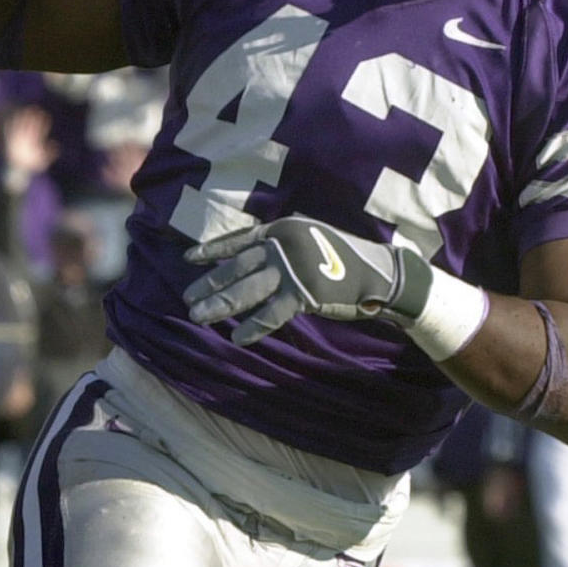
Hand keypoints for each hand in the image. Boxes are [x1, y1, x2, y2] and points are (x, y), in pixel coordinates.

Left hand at [183, 216, 430, 345]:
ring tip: (197, 316)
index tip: (189, 260)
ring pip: (247, 289)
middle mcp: (284, 244)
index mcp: (283, 228)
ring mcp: (293, 268)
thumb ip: (283, 244)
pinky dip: (252, 327)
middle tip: (187, 298)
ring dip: (220, 304)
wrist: (380, 273)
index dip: (213, 251)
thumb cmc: (345, 258)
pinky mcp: (304, 293)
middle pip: (238, 266)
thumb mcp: (310, 238)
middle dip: (210, 283)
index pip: (240, 239)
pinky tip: (237, 338)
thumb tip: (252, 258)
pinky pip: (271, 314)